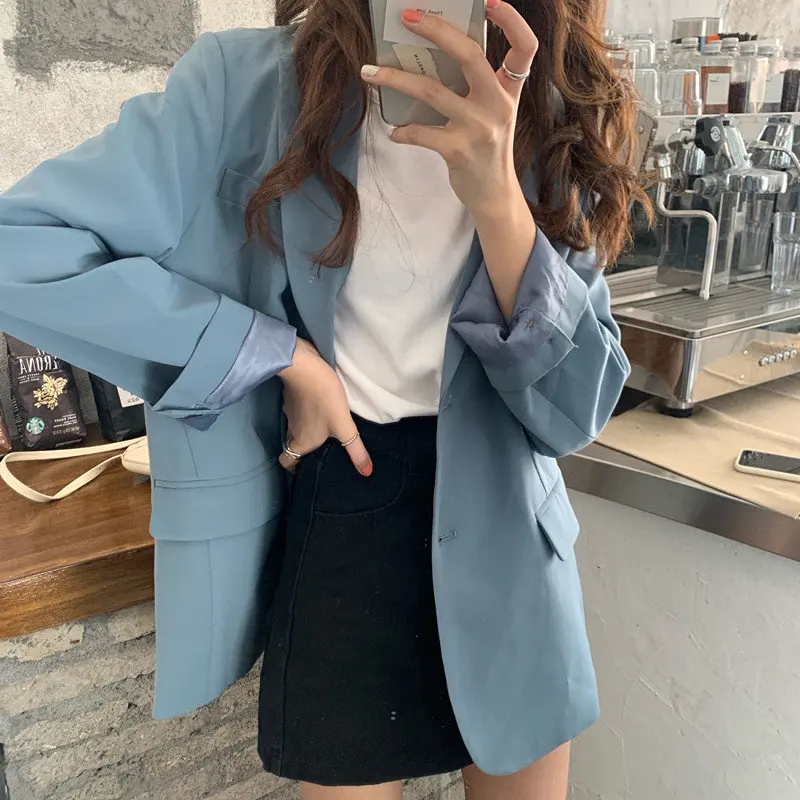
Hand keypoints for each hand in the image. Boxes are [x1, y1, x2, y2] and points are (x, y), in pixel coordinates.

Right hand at [277, 338, 372, 475]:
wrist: (304, 366)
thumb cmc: (324, 399)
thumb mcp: (344, 426)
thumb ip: (355, 449)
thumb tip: (366, 473)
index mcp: (302, 441)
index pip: (287, 461)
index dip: (294, 467)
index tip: (306, 467)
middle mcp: (292, 429)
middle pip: (292, 445)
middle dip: (303, 449)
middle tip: (321, 449)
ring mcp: (290, 411)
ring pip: (295, 427)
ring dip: (305, 429)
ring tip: (325, 427)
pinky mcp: (291, 395)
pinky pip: (297, 410)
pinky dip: (305, 412)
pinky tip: (320, 406)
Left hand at [360, 1, 537, 216]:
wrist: (494, 195)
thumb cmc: (488, 148)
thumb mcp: (495, 111)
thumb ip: (479, 84)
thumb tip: (437, 51)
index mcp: (509, 90)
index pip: (525, 46)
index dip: (511, 19)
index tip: (488, 1)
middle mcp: (497, 105)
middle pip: (469, 55)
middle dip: (436, 30)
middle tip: (408, 18)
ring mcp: (478, 128)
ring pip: (432, 91)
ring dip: (395, 79)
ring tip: (369, 73)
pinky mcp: (458, 151)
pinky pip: (421, 132)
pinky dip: (403, 131)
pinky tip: (395, 131)